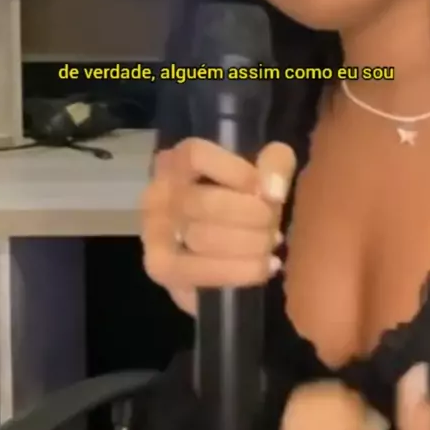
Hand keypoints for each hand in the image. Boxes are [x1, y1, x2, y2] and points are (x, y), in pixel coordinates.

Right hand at [142, 138, 295, 313]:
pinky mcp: (160, 268)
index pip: (197, 157)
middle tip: (275, 227)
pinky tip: (263, 268)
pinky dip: (237, 272)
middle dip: (253, 219)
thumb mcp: (264, 170)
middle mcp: (158, 193)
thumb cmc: (243, 198)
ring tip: (270, 247)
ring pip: (202, 239)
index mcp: (178, 161)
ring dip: (249, 246)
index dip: (239, 174)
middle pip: (206, 202)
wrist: (222, 241)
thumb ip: (275, 164)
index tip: (272, 194)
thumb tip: (272, 192)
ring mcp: (154, 232)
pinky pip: (196, 272)